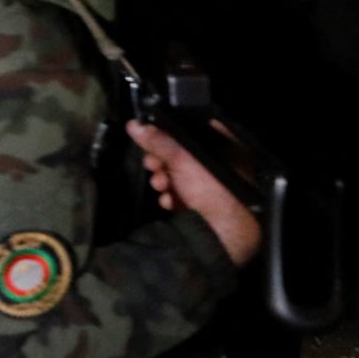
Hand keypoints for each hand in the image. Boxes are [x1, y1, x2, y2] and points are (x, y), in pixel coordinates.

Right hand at [127, 119, 261, 267]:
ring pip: (179, 177)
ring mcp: (213, 188)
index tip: (152, 139)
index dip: (168, 135)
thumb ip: (156, 140)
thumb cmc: (213, 190)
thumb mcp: (180, 158)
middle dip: (161, 161)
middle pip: (181, 157)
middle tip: (153, 165)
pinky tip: (170, 201)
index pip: (189, 134)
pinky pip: (183, 196)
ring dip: (164, 180)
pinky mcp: (205, 206)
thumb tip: (135, 126)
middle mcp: (220, 167)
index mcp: (223, 148)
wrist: (223, 232)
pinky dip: (173, 197)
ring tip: (161, 186)